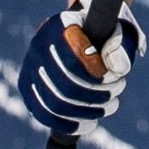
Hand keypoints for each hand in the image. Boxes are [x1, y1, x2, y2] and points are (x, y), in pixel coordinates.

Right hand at [17, 0, 145, 133]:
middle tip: (117, 92)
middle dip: (97, 95)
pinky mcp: (27, 87)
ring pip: (56, 103)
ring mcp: (29, 67)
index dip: (98, 75)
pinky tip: (90, 123)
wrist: (82, 30)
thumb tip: (117, 69)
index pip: (75, 57)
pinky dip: (69, 124)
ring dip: (88, 111)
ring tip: (110, 105)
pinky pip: (43, 114)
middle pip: (66, 85)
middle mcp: (39, 44)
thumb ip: (120, 45)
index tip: (117, 77)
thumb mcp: (117, 30)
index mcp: (60, 25)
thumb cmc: (103, 32)